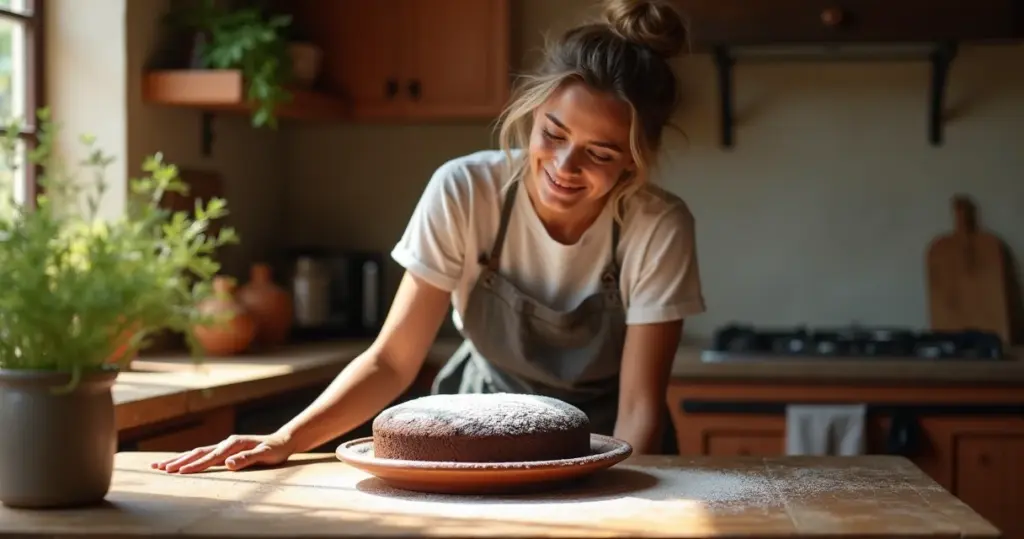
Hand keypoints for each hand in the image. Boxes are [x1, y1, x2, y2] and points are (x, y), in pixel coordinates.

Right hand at [150, 433, 294, 473]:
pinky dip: (189, 457)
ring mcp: (224, 446)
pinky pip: (203, 454)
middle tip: (158, 469)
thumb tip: (228, 463)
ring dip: (179, 459)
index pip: (210, 457)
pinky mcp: (224, 450)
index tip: (179, 472)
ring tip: (159, 465)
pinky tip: (179, 462)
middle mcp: (226, 443)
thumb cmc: (275, 450)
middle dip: (178, 461)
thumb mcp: (265, 455)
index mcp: (233, 445)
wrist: (282, 441)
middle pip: (197, 453)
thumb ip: (247, 459)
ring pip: (197, 452)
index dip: (195, 465)